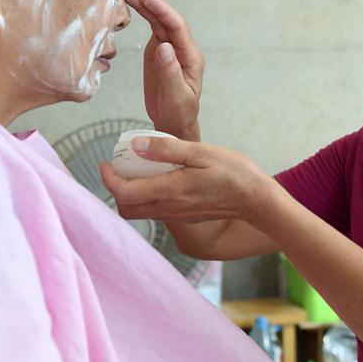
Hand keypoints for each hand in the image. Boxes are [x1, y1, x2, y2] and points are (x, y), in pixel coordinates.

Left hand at [100, 136, 276, 224]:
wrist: (256, 200)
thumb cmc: (233, 172)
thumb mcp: (200, 152)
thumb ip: (166, 149)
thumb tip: (136, 145)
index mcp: (170, 190)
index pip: (125, 192)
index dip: (109, 179)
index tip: (106, 163)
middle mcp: (169, 208)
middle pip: (127, 209)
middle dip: (116, 189)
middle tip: (120, 167)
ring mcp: (177, 215)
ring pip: (140, 212)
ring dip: (131, 194)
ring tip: (138, 170)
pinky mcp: (185, 217)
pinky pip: (156, 211)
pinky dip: (147, 197)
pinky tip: (159, 177)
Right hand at [122, 0, 203, 140]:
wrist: (174, 124)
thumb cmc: (179, 113)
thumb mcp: (176, 96)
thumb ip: (170, 71)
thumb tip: (163, 46)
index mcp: (190, 57)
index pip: (177, 27)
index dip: (163, 11)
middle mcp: (181, 48)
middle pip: (167, 20)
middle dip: (150, 3)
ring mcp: (169, 48)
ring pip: (158, 21)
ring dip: (145, 5)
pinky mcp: (158, 51)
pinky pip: (153, 28)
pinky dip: (147, 13)